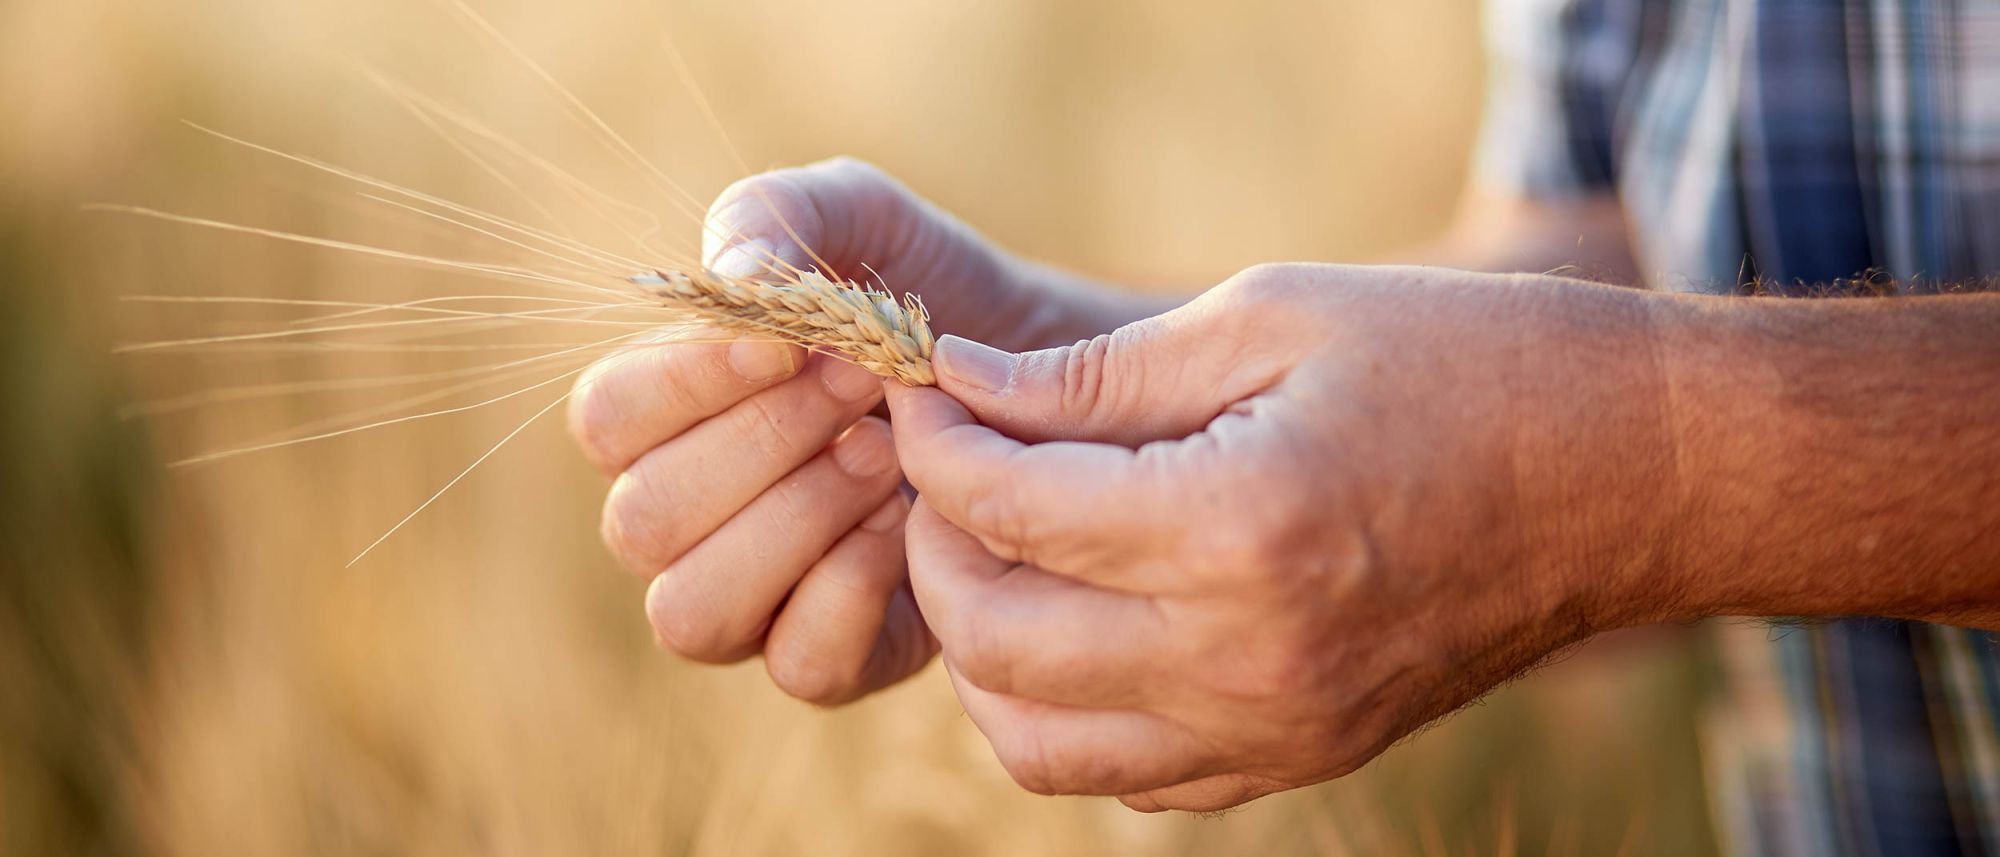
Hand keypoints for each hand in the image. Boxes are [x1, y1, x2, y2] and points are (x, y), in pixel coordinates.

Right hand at [567, 158, 1156, 703]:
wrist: (1044, 374)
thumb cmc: (926, 293)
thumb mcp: (863, 219)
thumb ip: (781, 216)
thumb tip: (733, 274)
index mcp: (664, 417)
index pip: (604, 420)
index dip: (682, 383)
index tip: (786, 345)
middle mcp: (685, 522)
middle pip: (642, 521)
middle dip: (763, 443)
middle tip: (864, 386)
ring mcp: (752, 602)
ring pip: (694, 611)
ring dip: (796, 521)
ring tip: (889, 455)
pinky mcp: (834, 658)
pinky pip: (798, 666)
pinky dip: (853, 591)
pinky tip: (910, 522)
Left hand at [885, 263, 1683, 809]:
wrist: (1631, 475)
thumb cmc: (1467, 364)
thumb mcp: (1276, 318)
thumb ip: (1099, 374)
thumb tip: (963, 390)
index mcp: (1243, 527)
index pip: (1008, 510)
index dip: (935, 444)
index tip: (924, 392)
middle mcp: (1248, 657)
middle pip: (995, 638)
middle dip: (934, 543)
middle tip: (950, 467)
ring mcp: (1275, 730)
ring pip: (1033, 741)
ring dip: (982, 646)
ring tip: (1004, 550)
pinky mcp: (1299, 760)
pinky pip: (1122, 779)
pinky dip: (1062, 709)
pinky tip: (1083, 616)